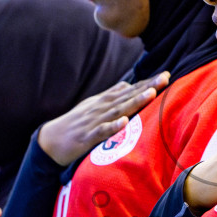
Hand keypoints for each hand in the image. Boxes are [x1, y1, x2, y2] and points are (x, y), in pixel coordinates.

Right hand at [39, 74, 170, 166]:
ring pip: (118, 110)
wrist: (50, 141)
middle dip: (147, 87)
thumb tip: (128, 84)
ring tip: (150, 93)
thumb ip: (111, 96)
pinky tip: (124, 122)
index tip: (166, 75)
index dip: (147, 83)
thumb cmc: (76, 124)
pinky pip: (102, 132)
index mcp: (105, 101)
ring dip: (134, 102)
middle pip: (128, 96)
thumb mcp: (94, 106)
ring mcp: (95, 121)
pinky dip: (113, 126)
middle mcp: (102, 108)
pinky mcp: (87, 137)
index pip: (130, 90)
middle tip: (165, 78)